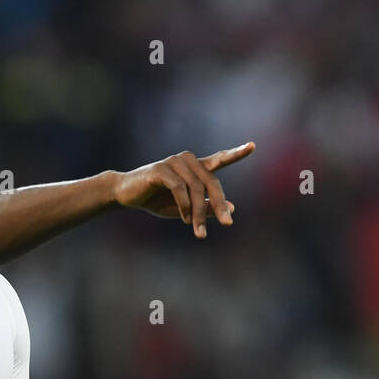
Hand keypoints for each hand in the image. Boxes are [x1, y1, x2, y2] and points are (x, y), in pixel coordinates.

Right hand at [113, 142, 254, 237]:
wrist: (126, 195)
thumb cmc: (157, 200)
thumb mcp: (185, 210)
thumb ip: (206, 208)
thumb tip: (231, 208)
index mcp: (195, 168)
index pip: (219, 159)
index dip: (236, 153)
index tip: (253, 146)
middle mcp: (188, 161)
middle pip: (212, 182)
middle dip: (219, 205)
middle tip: (228, 224)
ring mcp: (174, 162)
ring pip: (196, 189)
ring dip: (198, 214)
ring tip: (198, 232)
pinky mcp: (161, 169)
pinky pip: (180, 188)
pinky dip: (185, 206)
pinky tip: (185, 219)